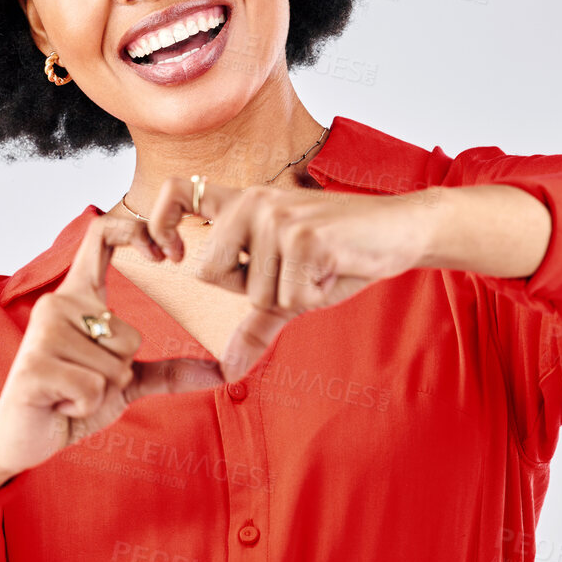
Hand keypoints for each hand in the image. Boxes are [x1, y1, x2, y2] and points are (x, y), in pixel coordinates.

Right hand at [0, 215, 224, 490]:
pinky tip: (58, 404)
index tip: (165, 254)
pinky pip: (92, 388)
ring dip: (100, 393)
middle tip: (83, 381)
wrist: (20, 436)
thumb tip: (226, 372)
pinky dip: (84, 407)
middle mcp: (57, 305)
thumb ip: (170, 371)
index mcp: (78, 298)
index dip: (135, 229)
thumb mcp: (126, 383)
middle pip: (128, 334)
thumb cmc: (70, 399)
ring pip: (114, 367)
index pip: (100, 236)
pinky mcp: (34, 366)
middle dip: (120, 373)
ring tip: (67, 394)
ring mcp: (43, 334)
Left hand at [140, 178, 441, 383]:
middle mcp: (251, 202)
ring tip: (321, 263)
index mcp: (240, 204)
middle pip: (209, 272)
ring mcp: (277, 216)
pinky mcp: (304, 236)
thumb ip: (255, 322)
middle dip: (250, 290)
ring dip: (294, 295)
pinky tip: (335, 266)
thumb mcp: (290, 290)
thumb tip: (228, 370)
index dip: (158, 222)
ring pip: (256, 293)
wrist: (402, 230)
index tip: (167, 256)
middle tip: (292, 270)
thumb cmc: (342, 256)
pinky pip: (291, 297)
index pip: (177, 192)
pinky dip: (316, 295)